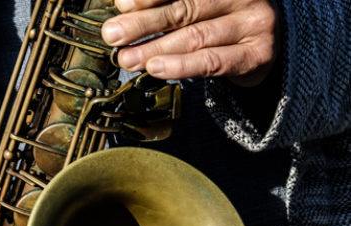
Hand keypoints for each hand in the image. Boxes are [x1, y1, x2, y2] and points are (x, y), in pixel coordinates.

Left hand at [101, 0, 278, 85]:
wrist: (263, 44)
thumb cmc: (218, 19)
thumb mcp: (195, 5)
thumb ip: (165, 4)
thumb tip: (124, 7)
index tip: (122, 4)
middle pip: (186, 8)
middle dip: (144, 23)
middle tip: (113, 34)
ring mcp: (253, 23)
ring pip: (196, 36)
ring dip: (155, 49)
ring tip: (126, 58)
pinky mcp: (256, 54)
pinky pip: (213, 61)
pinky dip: (181, 66)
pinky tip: (156, 69)